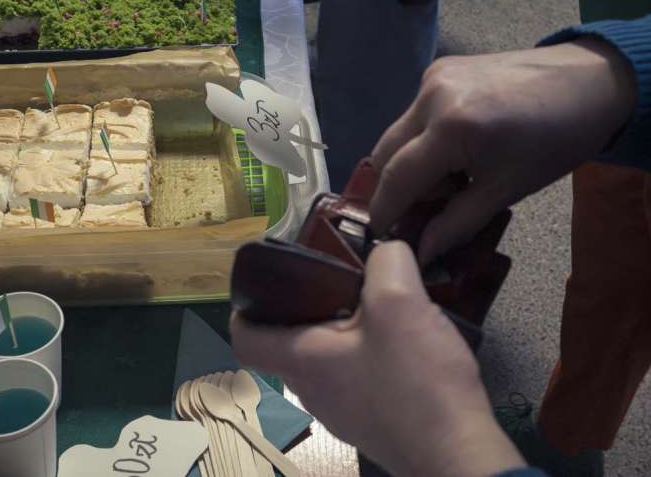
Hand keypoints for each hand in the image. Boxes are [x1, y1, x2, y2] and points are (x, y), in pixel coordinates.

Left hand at [231, 241, 524, 476]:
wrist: (458, 454)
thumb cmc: (416, 381)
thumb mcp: (400, 303)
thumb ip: (386, 263)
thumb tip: (385, 251)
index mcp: (302, 361)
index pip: (245, 339)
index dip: (245, 309)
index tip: (264, 285)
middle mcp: (312, 390)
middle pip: (290, 343)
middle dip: (308, 307)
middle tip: (338, 279)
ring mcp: (341, 410)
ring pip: (326, 360)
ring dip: (344, 330)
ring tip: (375, 304)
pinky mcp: (371, 420)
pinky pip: (356, 376)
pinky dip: (368, 353)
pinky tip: (401, 341)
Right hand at [370, 38, 636, 263]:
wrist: (590, 81)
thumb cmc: (555, 141)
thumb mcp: (506, 190)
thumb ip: (456, 224)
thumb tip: (422, 253)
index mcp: (451, 128)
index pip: (396, 177)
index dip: (383, 211)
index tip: (381, 237)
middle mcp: (431, 96)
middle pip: (383, 153)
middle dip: (395, 187)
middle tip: (424, 208)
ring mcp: (432, 77)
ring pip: (397, 133)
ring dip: (409, 162)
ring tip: (449, 177)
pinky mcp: (439, 68)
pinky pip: (414, 114)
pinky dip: (424, 138)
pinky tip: (457, 148)